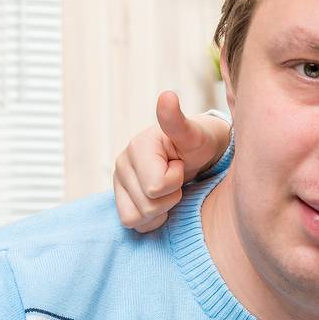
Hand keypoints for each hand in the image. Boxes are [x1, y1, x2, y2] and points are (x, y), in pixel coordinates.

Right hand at [113, 91, 231, 232]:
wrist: (197, 155)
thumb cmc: (199, 144)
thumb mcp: (194, 135)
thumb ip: (178, 121)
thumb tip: (166, 96)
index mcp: (137, 146)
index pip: (155, 188)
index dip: (175, 182)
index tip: (180, 165)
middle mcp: (122, 162)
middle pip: (147, 206)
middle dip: (170, 198)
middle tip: (178, 178)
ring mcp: (119, 181)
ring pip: (137, 218)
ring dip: (160, 209)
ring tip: (170, 189)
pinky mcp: (121, 197)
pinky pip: (131, 223)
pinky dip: (150, 220)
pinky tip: (161, 202)